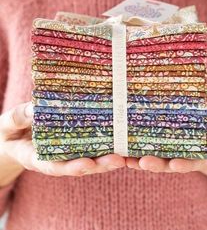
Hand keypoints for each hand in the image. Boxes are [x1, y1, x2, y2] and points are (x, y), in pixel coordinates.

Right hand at [0, 102, 124, 185]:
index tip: (87, 164)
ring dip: (108, 158)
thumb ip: (19, 118)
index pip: (56, 166)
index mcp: (37, 158)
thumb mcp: (7, 125)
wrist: (14, 135)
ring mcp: (67, 152)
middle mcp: (56, 158)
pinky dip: (106, 145)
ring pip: (90, 158)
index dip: (72, 167)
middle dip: (99, 165)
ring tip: (126, 155)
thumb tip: (33, 107)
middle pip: (80, 165)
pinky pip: (91, 146)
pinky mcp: (74, 143)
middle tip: (118, 160)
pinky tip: (121, 139)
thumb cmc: (9, 132)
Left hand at [126, 111, 206, 189]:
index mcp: (199, 156)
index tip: (176, 164)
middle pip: (167, 163)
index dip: (184, 164)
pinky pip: (150, 148)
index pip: (191, 162)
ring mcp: (171, 152)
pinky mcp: (163, 145)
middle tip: (143, 163)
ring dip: (140, 160)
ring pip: (155, 158)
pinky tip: (125, 151)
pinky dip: (137, 150)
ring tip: (127, 160)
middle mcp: (182, 157)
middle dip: (154, 164)